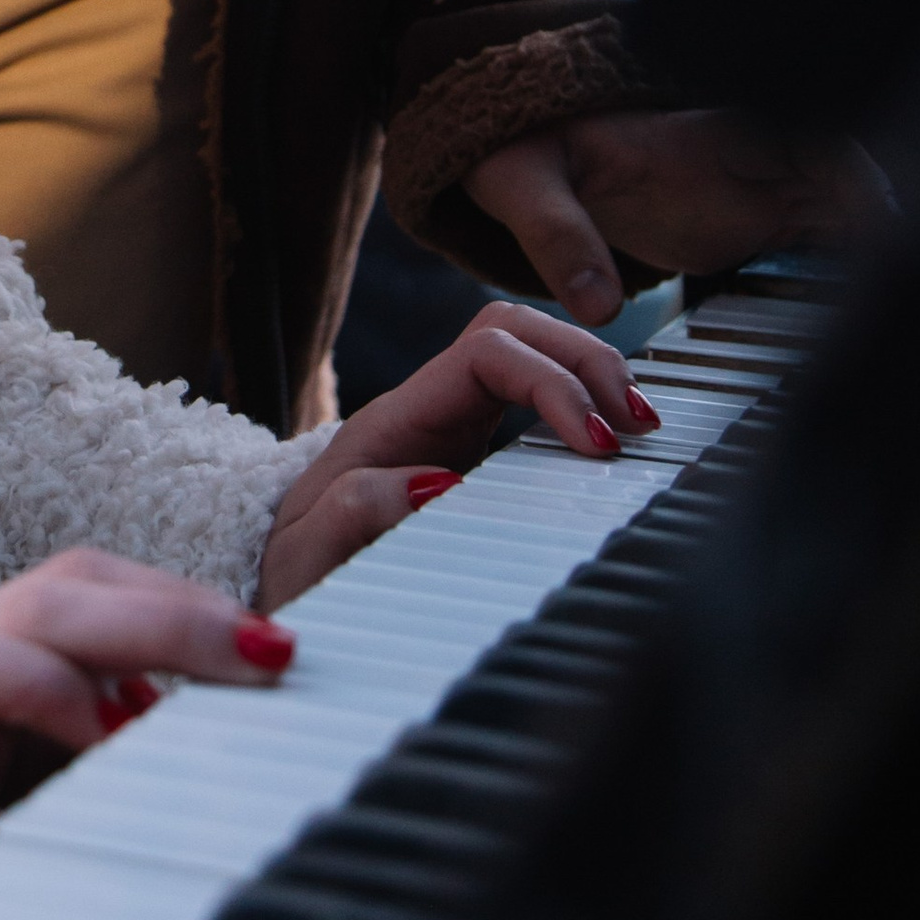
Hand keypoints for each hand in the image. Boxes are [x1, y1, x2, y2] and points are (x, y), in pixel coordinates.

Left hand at [0, 549, 292, 916]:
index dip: (24, 689)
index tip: (112, 743)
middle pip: (44, 601)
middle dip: (153, 626)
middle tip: (257, 665)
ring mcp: (18, 638)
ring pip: (91, 583)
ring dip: (183, 611)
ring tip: (274, 656)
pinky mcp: (76, 642)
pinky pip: (130, 597)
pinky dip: (195, 618)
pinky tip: (259, 657)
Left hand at [258, 298, 645, 606]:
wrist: (277, 589)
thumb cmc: (293, 574)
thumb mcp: (306, 554)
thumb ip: (353, 515)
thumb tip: (436, 483)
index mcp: (393, 422)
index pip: (486, 353)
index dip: (551, 382)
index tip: (596, 445)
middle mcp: (428, 411)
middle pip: (517, 330)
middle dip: (585, 358)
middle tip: (637, 425)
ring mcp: (451, 427)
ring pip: (531, 354)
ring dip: (590, 375)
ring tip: (641, 428)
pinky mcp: (472, 453)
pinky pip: (531, 402)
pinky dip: (580, 407)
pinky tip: (614, 442)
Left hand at [465, 110, 883, 327]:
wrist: (524, 156)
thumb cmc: (522, 148)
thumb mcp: (523, 181)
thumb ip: (556, 235)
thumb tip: (595, 303)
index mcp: (697, 136)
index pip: (799, 134)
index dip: (846, 168)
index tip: (868, 212)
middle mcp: (740, 157)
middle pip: (836, 172)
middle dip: (872, 214)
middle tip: (884, 270)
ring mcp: (753, 190)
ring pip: (836, 206)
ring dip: (863, 242)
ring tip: (870, 302)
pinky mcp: (751, 224)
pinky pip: (815, 237)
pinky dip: (839, 263)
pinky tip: (845, 305)